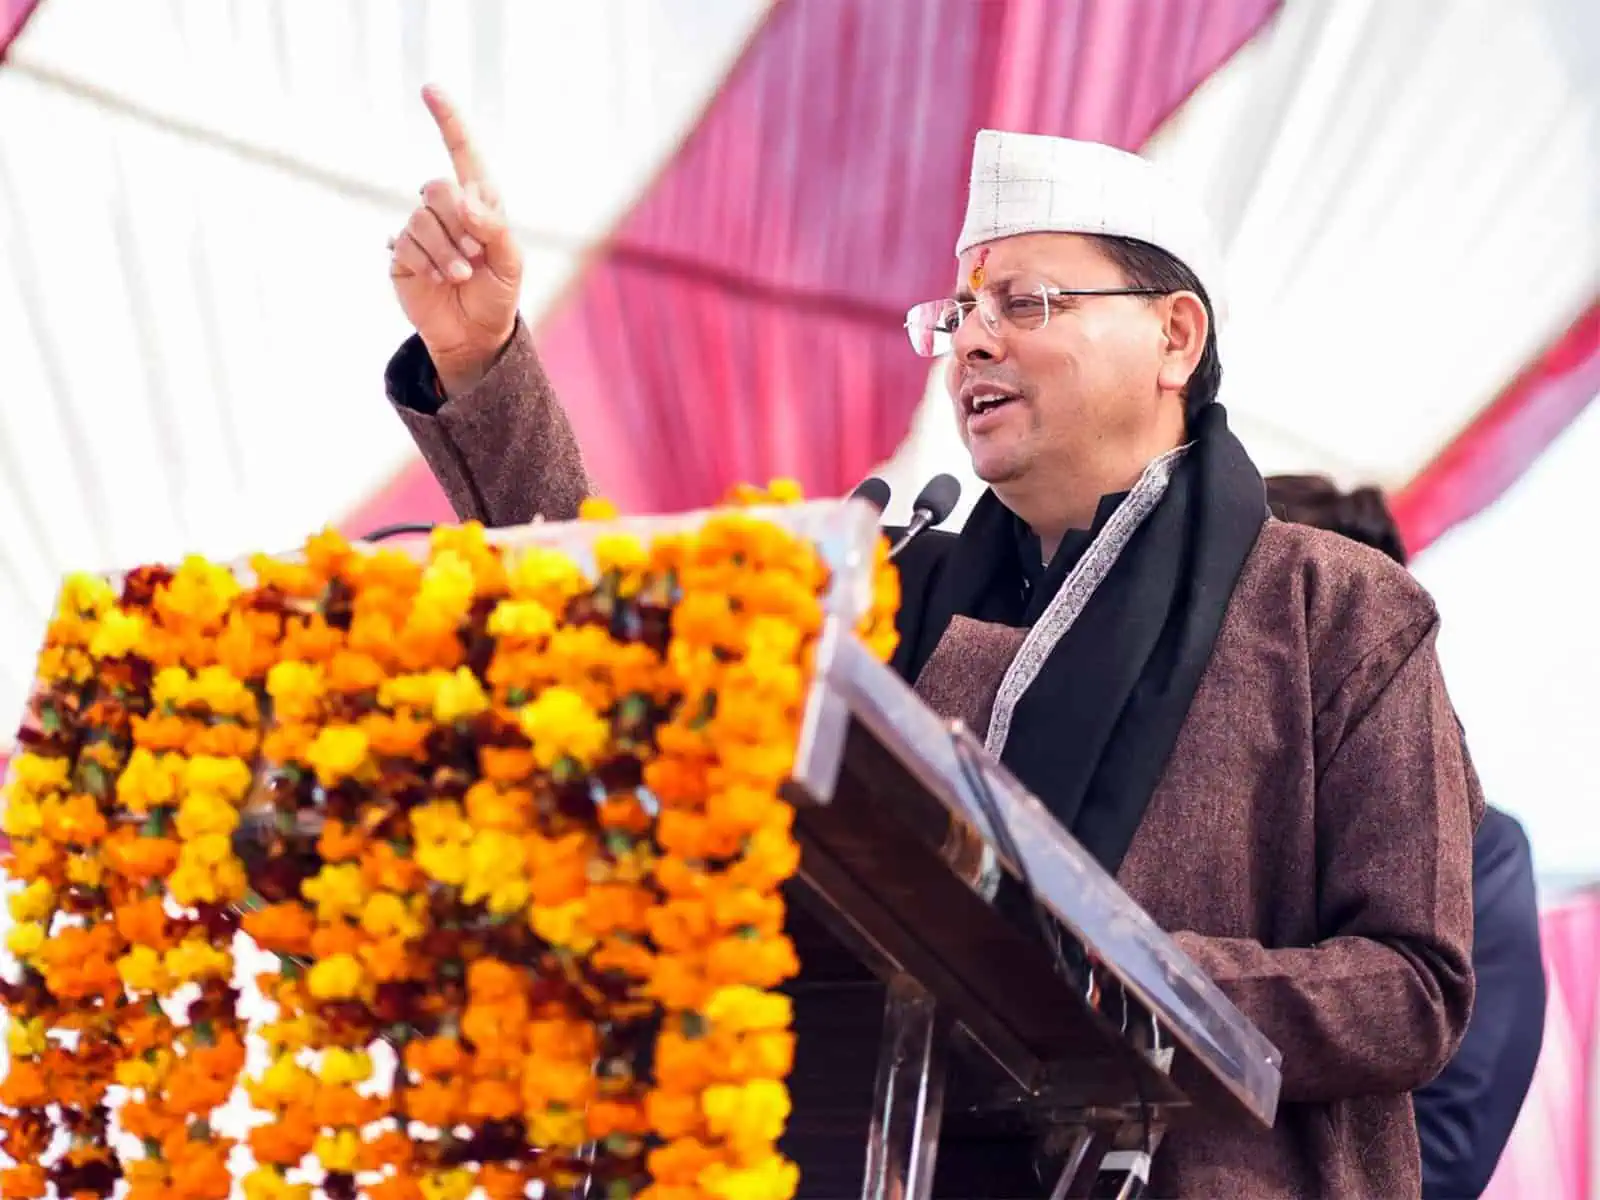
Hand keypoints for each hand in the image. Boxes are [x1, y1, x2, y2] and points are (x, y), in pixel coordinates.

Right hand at [389, 84, 522, 395]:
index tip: (430, 89)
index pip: (461, 153)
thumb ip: (495, 228)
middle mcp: (446, 210)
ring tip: (462, 275)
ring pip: (421, 218)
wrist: (476, 334)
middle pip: (438, 189)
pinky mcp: (400, 253)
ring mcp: (420, 230)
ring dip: (446, 250)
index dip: (447, 120)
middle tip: (476, 255)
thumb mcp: (511, 263)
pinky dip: (427, 264)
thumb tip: (466, 201)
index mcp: (478, 202)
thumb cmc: (498, 295)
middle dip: (460, 224)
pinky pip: (404, 244)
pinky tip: (439, 280)